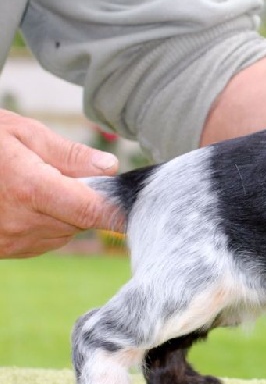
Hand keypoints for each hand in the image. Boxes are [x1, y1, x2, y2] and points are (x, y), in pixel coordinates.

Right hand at [0, 110, 120, 257]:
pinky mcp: (5, 251)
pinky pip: (44, 239)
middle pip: (82, 220)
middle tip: (65, 173)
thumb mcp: (20, 132)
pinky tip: (23, 200)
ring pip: (65, 231)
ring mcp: (10, 242)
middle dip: (84, 199)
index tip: (134, 202)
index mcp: (29, 189)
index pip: (93, 211)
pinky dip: (45, 221)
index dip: (118, 208)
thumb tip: (110, 168)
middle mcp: (21, 223)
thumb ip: (69, 154)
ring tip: (35, 182)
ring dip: (65, 211)